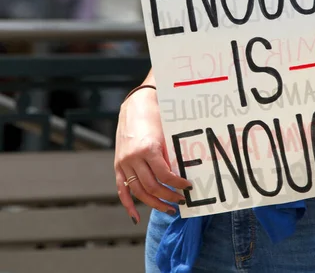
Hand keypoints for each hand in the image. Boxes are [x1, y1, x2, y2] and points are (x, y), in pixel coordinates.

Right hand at [114, 87, 192, 222]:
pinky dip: (128, 204)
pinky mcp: (117, 165)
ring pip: (138, 191)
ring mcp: (123, 163)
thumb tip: (180, 176)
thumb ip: (170, 155)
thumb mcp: (165, 134)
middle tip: (181, 201)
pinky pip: (121, 189)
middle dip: (168, 196)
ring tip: (168, 208)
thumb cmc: (156, 117)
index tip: (188, 187)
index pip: (165, 175)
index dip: (178, 184)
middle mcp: (133, 158)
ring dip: (154, 203)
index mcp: (148, 149)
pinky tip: (136, 217)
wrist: (135, 105)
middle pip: (151, 186)